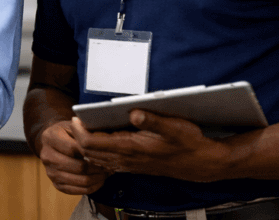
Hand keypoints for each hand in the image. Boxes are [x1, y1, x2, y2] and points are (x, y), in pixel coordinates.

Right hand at [37, 119, 111, 194]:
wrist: (54, 142)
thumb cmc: (68, 132)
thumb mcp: (74, 125)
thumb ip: (83, 129)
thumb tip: (97, 139)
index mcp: (49, 137)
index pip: (73, 149)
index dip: (91, 152)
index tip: (105, 153)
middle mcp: (46, 155)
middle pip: (77, 167)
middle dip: (97, 168)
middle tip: (110, 165)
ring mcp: (50, 172)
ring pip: (79, 180)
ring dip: (97, 179)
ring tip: (106, 173)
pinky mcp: (56, 184)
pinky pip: (77, 191)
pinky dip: (92, 187)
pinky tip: (99, 180)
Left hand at [72, 111, 229, 181]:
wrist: (203, 165)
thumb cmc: (190, 144)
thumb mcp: (176, 127)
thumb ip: (153, 120)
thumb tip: (133, 112)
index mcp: (131, 148)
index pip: (92, 143)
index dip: (80, 131)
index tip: (75, 117)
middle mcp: (127, 159)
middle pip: (89, 152)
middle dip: (78, 137)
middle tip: (75, 120)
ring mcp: (129, 164)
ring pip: (97, 159)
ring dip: (86, 146)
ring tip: (84, 128)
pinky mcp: (133, 166)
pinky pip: (107, 162)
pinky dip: (98, 153)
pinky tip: (99, 141)